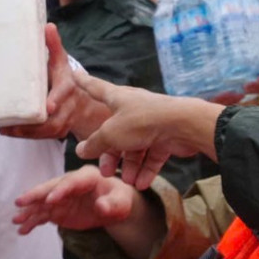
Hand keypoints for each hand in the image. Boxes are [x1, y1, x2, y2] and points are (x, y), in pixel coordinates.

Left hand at [0, 25, 111, 140]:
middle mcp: (68, 106)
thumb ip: (54, 46)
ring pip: (48, 131)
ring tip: (7, 128)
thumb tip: (47, 26)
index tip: (48, 107)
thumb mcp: (60, 62)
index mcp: (68, 86)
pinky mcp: (57, 132)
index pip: (64, 93)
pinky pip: (43, 136)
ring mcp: (64, 121)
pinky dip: (26, 135)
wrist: (81, 103)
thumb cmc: (63, 79)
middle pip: (55, 120)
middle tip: (14, 124)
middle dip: (36, 125)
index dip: (56, 100)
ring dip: (27, 132)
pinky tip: (9, 131)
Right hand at [12, 165, 144, 235]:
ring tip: (16, 220)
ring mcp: (61, 197)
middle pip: (50, 188)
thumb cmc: (119, 200)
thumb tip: (101, 207)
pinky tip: (23, 230)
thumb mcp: (121, 202)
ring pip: (42, 203)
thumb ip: (111, 204)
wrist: (114, 206)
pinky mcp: (57, 209)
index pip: (70, 182)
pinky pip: (43, 215)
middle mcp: (69, 184)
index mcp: (86, 177)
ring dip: (29, 211)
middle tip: (20, 202)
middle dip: (35, 195)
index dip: (60, 190)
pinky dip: (33, 222)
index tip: (50, 200)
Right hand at [73, 74, 221, 188]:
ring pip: (134, 147)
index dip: (84, 82)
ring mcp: (150, 124)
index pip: (96, 88)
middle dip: (109, 154)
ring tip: (127, 181)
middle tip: (105, 171)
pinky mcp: (165, 138)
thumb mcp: (110, 133)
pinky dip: (146, 170)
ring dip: (129, 166)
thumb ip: (94, 143)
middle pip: (114, 132)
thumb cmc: (142, 121)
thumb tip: (81, 150)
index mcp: (118, 98)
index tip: (75, 74)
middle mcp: (133, 109)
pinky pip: (152, 156)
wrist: (183, 126)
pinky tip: (141, 184)